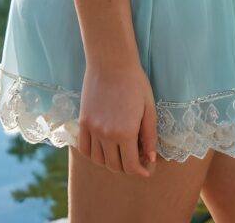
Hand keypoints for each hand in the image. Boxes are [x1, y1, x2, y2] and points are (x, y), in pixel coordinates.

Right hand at [78, 61, 157, 177]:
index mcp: (126, 132)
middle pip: (114, 166)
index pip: (131, 166)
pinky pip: (84, 148)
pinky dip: (93, 154)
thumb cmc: (134, 82)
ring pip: (99, 160)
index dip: (140, 172)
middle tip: (134, 159)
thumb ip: (149, 135)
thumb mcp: (149, 108)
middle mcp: (107, 135)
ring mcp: (92, 129)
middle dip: (126, 167)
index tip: (145, 170)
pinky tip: (103, 147)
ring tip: (119, 152)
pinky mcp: (83, 121)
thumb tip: (151, 157)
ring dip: (110, 162)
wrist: (110, 62)